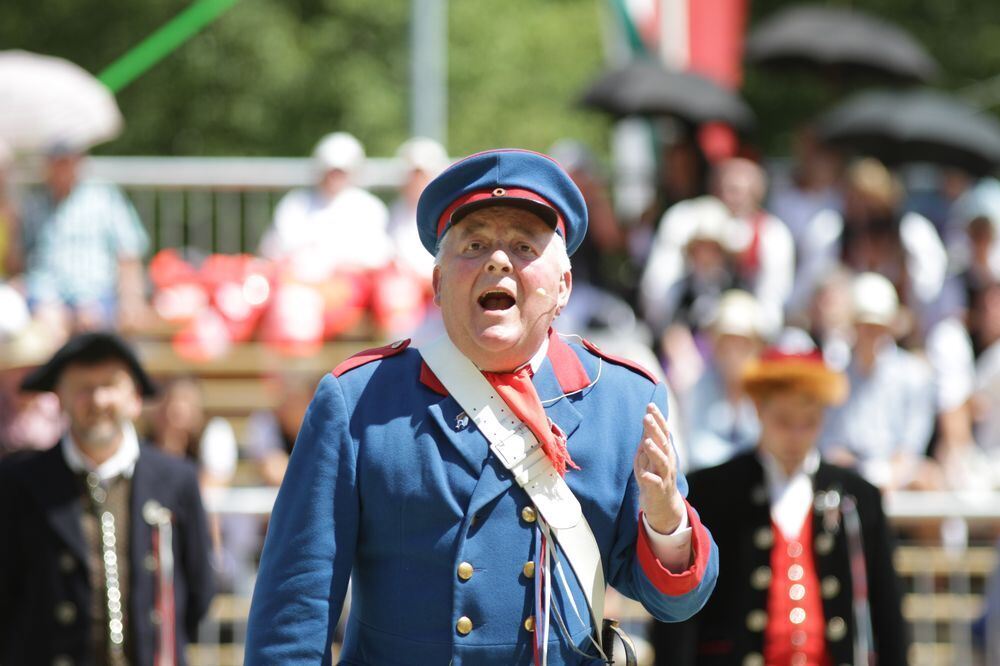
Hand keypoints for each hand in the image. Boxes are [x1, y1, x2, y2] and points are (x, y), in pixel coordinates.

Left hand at [634, 403, 685, 533]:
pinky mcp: (659, 490)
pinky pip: (655, 483)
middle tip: (646, 417)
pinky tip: (642, 473)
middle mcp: (667, 461)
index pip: (663, 432)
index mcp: (665, 451)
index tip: (650, 405)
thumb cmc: (654, 477)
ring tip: (646, 442)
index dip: (658, 419)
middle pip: (662, 443)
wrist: (664, 506)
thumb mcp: (649, 457)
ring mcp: (664, 476)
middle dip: (655, 430)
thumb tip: (646, 420)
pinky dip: (649, 478)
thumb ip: (648, 439)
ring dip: (654, 451)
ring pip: (661, 462)